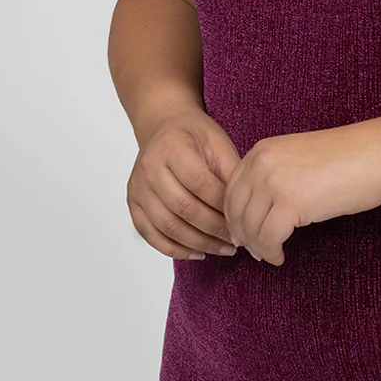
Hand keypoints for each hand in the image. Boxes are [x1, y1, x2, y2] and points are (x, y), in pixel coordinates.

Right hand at [127, 108, 240, 260]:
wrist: (164, 128)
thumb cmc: (195, 137)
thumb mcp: (219, 144)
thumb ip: (231, 173)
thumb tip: (247, 211)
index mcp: (172, 146)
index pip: (199, 183)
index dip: (223, 206)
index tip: (243, 221)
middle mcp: (149, 166)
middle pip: (183, 208)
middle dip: (214, 229)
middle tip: (237, 241)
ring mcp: (138, 187)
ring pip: (167, 226)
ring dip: (198, 243)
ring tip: (223, 249)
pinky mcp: (133, 203)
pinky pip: (151, 235)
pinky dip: (175, 249)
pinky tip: (198, 253)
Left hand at [224, 120, 380, 265]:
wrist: (376, 155)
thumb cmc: (348, 158)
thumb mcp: (297, 157)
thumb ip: (274, 175)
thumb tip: (260, 209)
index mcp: (262, 151)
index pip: (231, 189)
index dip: (234, 216)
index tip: (242, 232)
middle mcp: (261, 164)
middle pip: (236, 210)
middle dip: (242, 235)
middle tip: (252, 250)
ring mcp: (274, 183)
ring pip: (250, 228)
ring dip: (257, 247)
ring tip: (269, 255)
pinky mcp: (290, 204)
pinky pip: (268, 239)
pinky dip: (271, 253)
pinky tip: (280, 256)